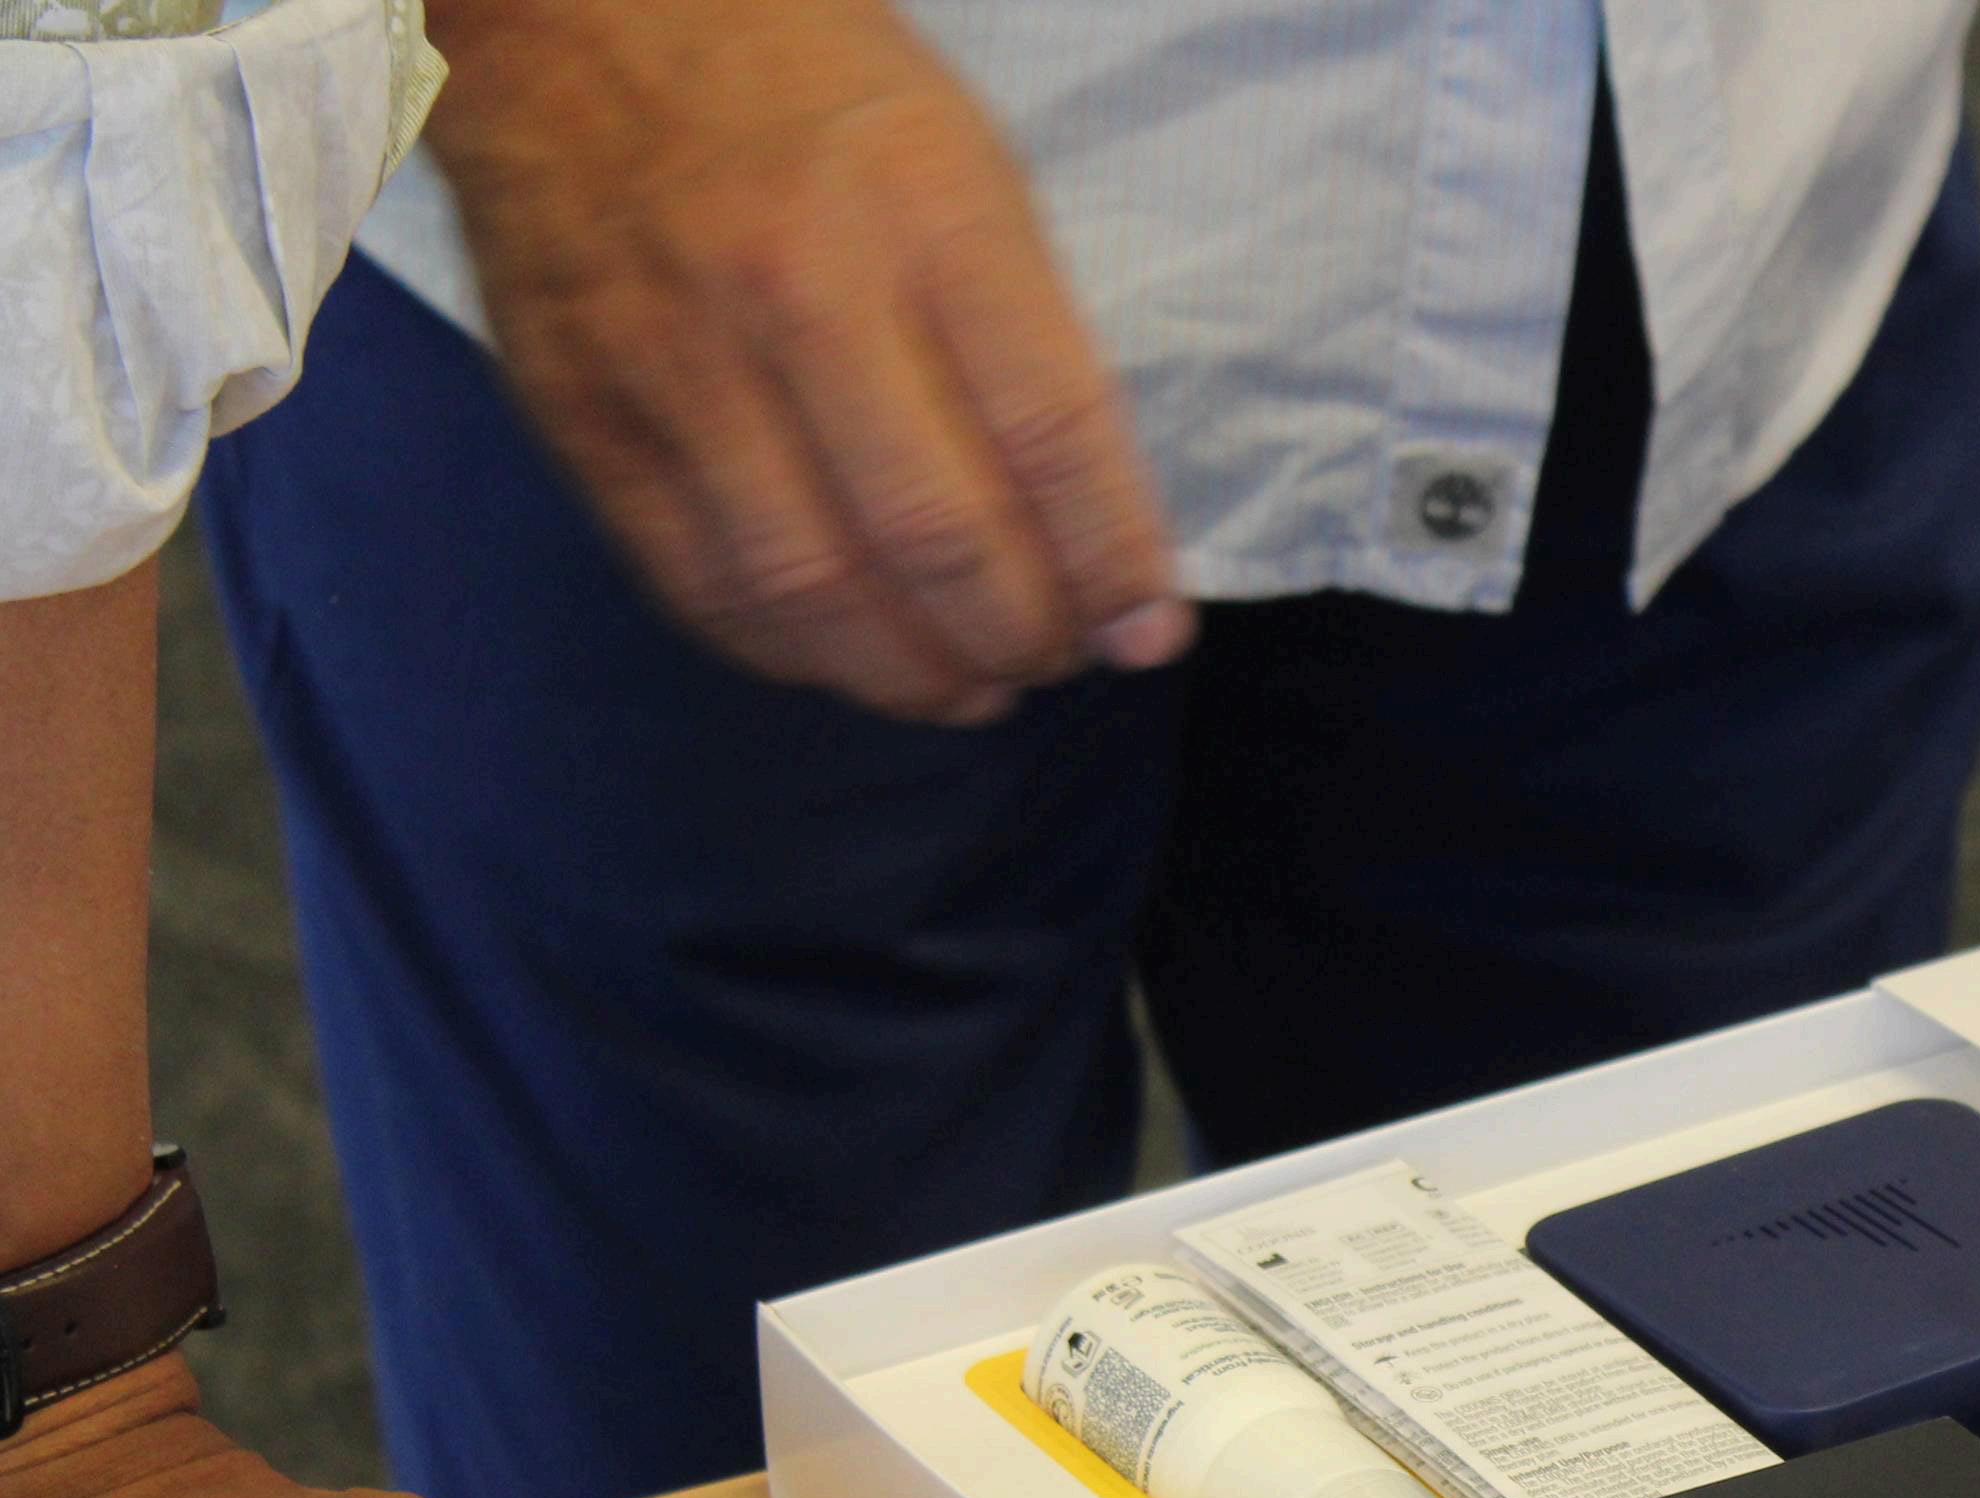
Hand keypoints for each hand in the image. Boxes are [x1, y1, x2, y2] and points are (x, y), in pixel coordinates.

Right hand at [426, 0, 1193, 723]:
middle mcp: (798, 290)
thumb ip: (1028, 337)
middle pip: (936, 535)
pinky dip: (790, 651)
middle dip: (1020, 635)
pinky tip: (847, 658)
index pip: (1052, 434)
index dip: (1113, 564)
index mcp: (924, 211)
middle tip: (1052, 661)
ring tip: (967, 689)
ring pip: (814, 587)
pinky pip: (698, 580)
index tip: (1149, 634)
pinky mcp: (581, 408)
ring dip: (911, 675)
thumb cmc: (807, 91)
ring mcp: (677, 358)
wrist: (571, 15)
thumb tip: (1095, 527)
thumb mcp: (965, 165)